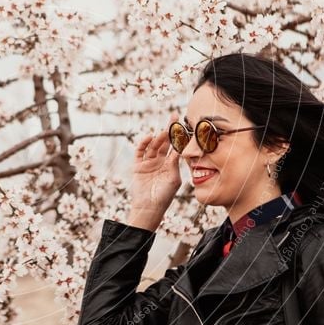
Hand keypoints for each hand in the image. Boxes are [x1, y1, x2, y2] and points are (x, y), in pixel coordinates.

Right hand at [127, 111, 182, 228]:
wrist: (148, 208)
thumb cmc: (164, 196)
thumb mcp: (173, 178)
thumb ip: (175, 163)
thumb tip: (179, 148)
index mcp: (171, 164)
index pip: (176, 146)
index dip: (180, 135)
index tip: (185, 123)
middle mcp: (160, 161)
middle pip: (165, 142)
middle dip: (169, 129)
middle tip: (174, 116)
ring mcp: (148, 162)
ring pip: (154, 145)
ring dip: (158, 137)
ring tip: (163, 132)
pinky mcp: (138, 165)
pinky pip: (140, 151)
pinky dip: (143, 144)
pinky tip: (149, 137)